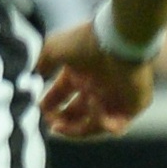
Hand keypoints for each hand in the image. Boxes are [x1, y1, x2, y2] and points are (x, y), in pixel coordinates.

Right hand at [35, 22, 154, 140]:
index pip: (62, 97)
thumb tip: (32, 77)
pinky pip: (116, 125)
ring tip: (63, 125)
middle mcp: (97, 87)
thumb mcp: (53, 49)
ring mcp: (116, 98)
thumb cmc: (86, 41)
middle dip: (63, 124)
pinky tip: (93, 105)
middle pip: (78, 115)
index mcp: (80, 74)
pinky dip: (102, 121)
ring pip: (95, 125)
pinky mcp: (134, 105)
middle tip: (52, 126)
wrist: (118, 39)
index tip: (39, 112)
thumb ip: (41, 64)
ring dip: (77, 128)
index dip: (49, 107)